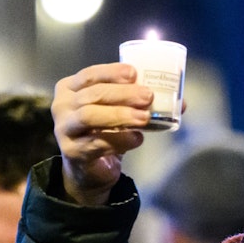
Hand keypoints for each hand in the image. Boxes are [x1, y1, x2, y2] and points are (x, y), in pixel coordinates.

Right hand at [51, 63, 154, 205]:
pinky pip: (96, 143)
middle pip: (93, 95)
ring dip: (120, 115)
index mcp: (70, 89)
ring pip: (90, 116)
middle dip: (122, 94)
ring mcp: (64, 130)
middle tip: (148, 97)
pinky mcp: (72, 152)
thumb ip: (142, 105)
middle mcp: (62, 106)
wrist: (89, 170)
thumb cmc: (104, 133)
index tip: (134, 73)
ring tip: (144, 118)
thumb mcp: (120, 114)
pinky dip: (119, 140)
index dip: (111, 72)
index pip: (89, 75)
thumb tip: (182, 103)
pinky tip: (136, 139)